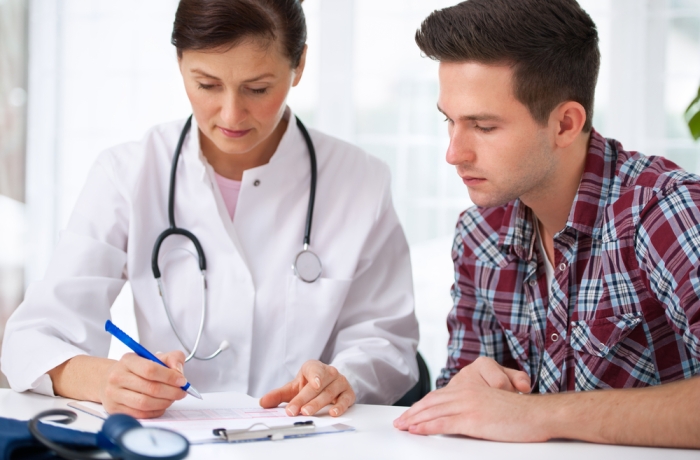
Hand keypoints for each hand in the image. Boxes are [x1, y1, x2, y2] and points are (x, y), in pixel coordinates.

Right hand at [99, 351, 187, 418]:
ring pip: (145, 403)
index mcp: (128, 360)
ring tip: (172, 398)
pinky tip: (161, 405)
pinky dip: (155, 411)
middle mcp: (118, 377)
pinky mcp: (115, 410)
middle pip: (150, 388)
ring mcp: (114, 395)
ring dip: (164, 402)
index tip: (182, 380)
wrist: (111, 379)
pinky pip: (140, 414)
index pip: (150, 369)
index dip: (169, 377)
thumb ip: (172, 358)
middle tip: (181, 392)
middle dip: (171, 392)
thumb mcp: (154, 357)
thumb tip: (178, 372)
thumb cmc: (137, 369)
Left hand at [259, 360, 354, 416]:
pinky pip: (345, 399)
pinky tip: (333, 412)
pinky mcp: (348, 393)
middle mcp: (329, 372)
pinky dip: (340, 406)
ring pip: (329, 393)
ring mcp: (340, 382)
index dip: (313, 377)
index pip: (313, 370)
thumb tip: (262, 403)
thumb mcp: (293, 388)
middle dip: (305, 398)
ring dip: (318, 404)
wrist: (328, 383)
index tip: (312, 384)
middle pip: (318, 386)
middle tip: (295, 410)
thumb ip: (278, 395)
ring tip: (307, 412)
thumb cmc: (310, 385)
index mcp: (314, 367)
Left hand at [393, 357, 545, 441]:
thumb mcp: (492, 402)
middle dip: (413, 413)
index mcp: (470, 386)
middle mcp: (466, 391)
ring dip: (414, 420)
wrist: (538, 413)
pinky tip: (416, 431)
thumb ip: (475, 403)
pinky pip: (444, 424)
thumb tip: (458, 415)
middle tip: (399, 421)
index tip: (411, 412)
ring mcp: (468, 404)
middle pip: (432, 402)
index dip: (422, 404)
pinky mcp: (473, 418)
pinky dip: (427, 427)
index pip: (439, 395)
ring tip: (402, 427)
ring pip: (434, 412)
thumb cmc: (520, 412)